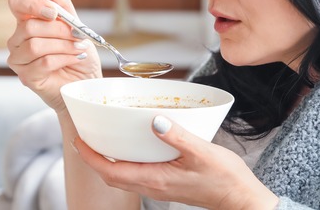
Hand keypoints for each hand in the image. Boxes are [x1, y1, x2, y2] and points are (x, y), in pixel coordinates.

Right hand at [7, 0, 102, 113]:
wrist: (87, 81)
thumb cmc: (79, 53)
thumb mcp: (76, 24)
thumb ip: (62, 4)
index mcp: (28, 20)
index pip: (17, 2)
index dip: (32, 4)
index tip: (54, 12)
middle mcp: (18, 38)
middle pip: (29, 26)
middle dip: (60, 30)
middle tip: (78, 36)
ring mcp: (19, 58)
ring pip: (35, 45)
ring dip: (64, 46)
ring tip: (79, 48)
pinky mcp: (26, 76)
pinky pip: (42, 62)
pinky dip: (64, 59)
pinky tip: (75, 59)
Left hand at [73, 116, 278, 209]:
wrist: (240, 199)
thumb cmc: (225, 178)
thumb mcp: (202, 152)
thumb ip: (177, 135)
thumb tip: (155, 121)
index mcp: (155, 178)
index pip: (110, 171)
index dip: (91, 157)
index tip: (79, 140)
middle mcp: (153, 185)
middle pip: (112, 176)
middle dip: (95, 159)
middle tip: (86, 138)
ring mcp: (160, 186)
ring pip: (123, 177)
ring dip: (109, 161)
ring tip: (104, 141)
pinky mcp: (167, 184)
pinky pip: (137, 175)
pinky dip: (126, 162)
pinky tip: (134, 148)